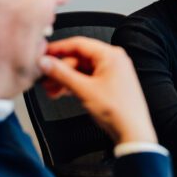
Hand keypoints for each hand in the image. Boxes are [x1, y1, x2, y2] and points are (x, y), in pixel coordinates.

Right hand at [38, 36, 156, 144]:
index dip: (58, 48)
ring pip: (81, 70)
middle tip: (45, 77)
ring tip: (50, 89)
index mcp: (111, 55)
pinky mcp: (109, 85)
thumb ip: (62, 74)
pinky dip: (74, 85)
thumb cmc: (119, 111)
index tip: (43, 53)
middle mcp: (113, 61)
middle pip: (79, 58)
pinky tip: (62, 92)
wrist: (132, 132)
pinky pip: (88, 79)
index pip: (79, 44)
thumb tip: (46, 62)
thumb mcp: (84, 90)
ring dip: (65, 79)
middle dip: (60, 70)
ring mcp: (112, 73)